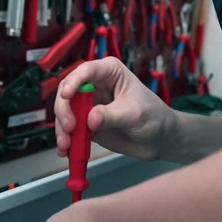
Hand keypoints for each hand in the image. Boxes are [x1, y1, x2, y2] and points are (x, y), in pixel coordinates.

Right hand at [54, 56, 175, 160]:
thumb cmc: (154, 116)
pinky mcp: (86, 123)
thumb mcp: (134, 114)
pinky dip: (65, 140)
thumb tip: (90, 119)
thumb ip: (112, 115)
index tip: (66, 95)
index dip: (73, 81)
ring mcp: (89, 105)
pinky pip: (70, 130)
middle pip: (68, 91)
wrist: (159, 139)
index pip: (86, 71)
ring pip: (65, 112)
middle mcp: (95, 85)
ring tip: (67, 145)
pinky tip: (67, 151)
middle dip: (64, 109)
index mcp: (109, 72)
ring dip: (62, 129)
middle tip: (70, 127)